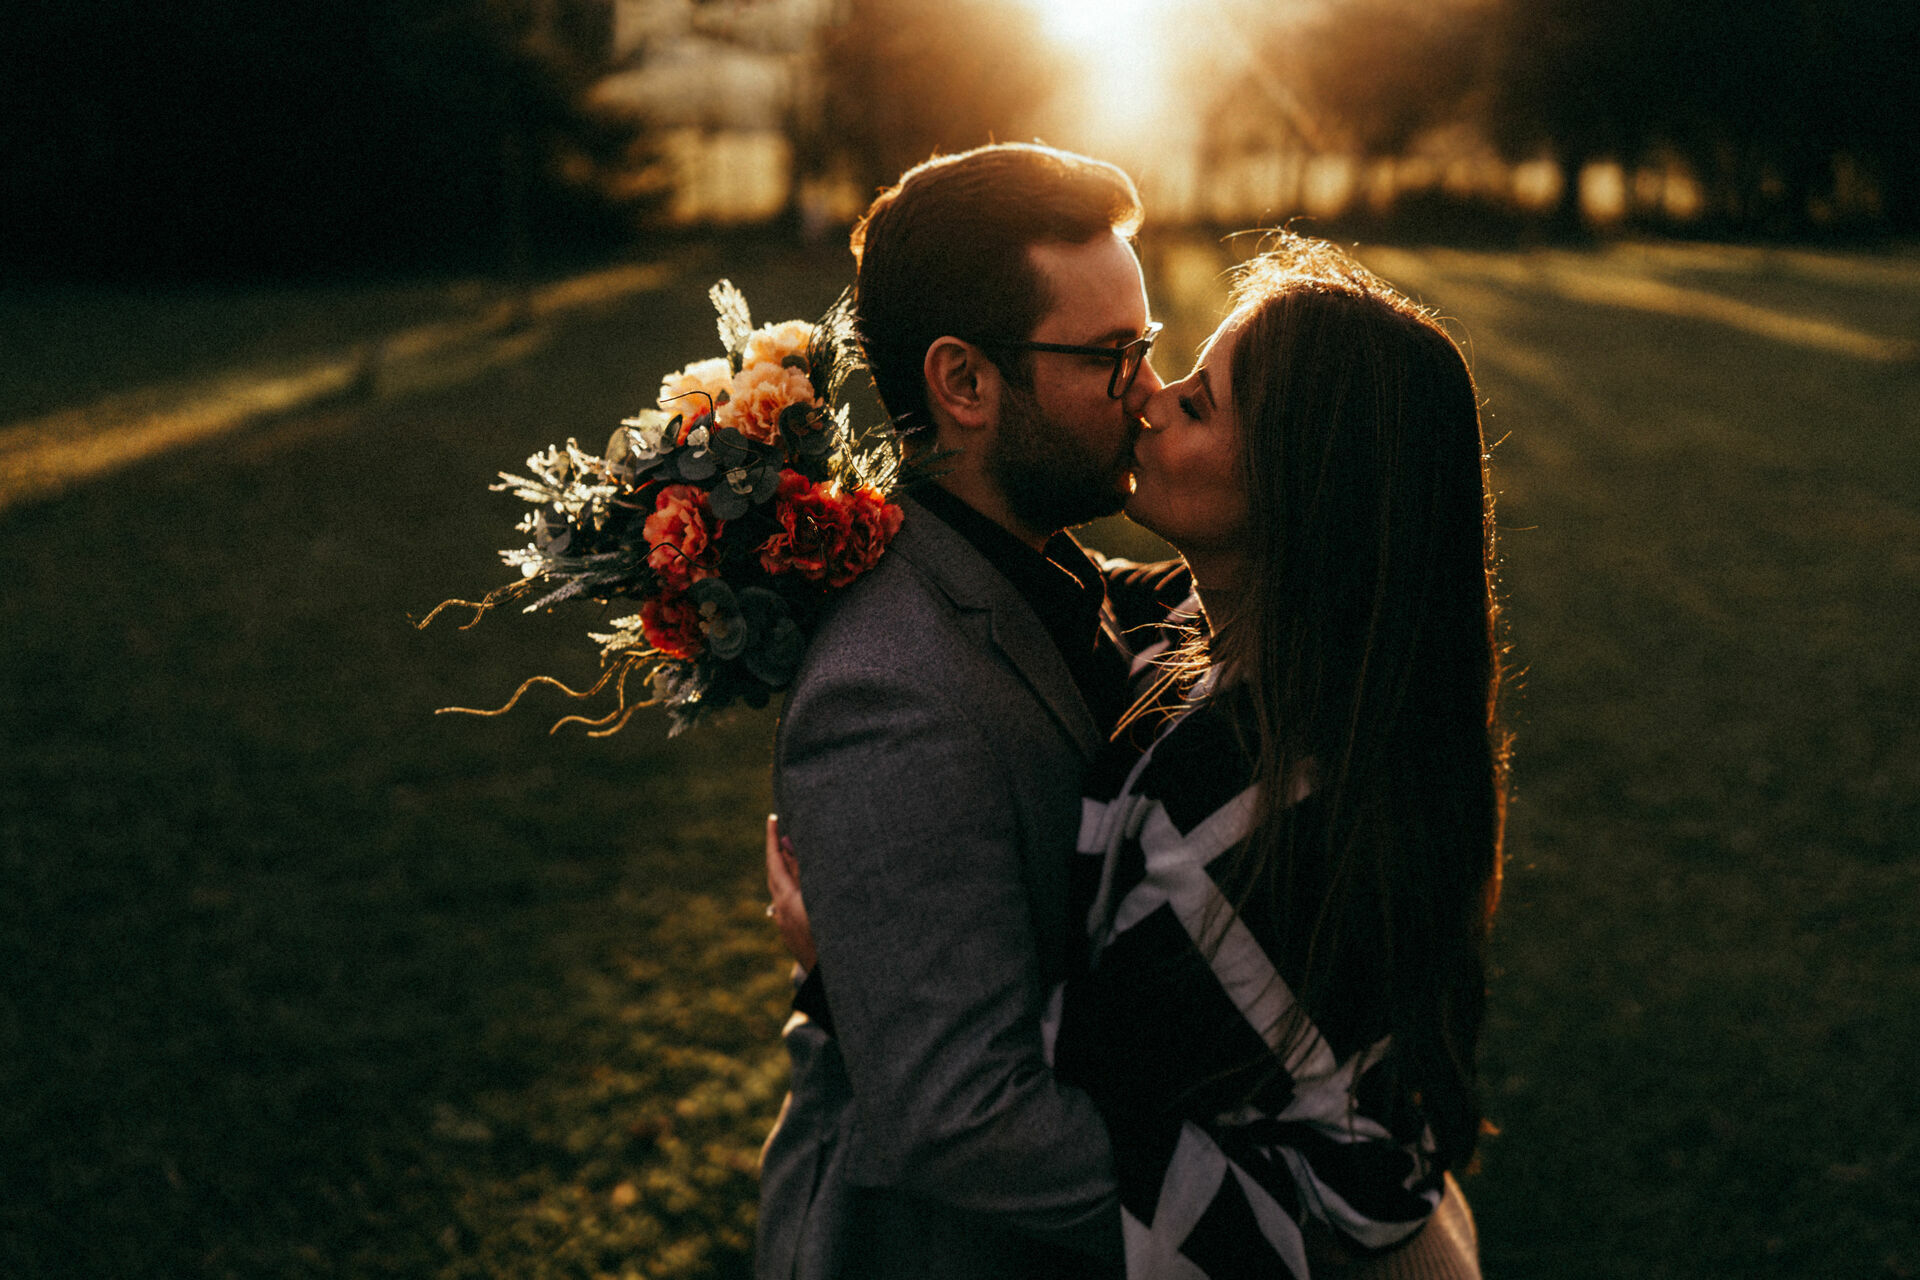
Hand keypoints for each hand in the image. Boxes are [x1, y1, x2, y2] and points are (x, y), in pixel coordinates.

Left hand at [764, 813, 815, 971]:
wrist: (829, 976)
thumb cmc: (833, 934)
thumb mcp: (820, 894)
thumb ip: (803, 868)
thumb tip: (787, 842)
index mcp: (787, 898)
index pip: (775, 860)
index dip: (773, 838)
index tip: (772, 818)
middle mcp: (780, 909)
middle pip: (773, 873)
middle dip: (776, 850)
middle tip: (781, 829)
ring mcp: (784, 922)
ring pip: (779, 888)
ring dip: (783, 868)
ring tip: (791, 851)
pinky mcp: (790, 931)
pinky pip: (784, 900)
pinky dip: (789, 884)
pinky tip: (799, 882)